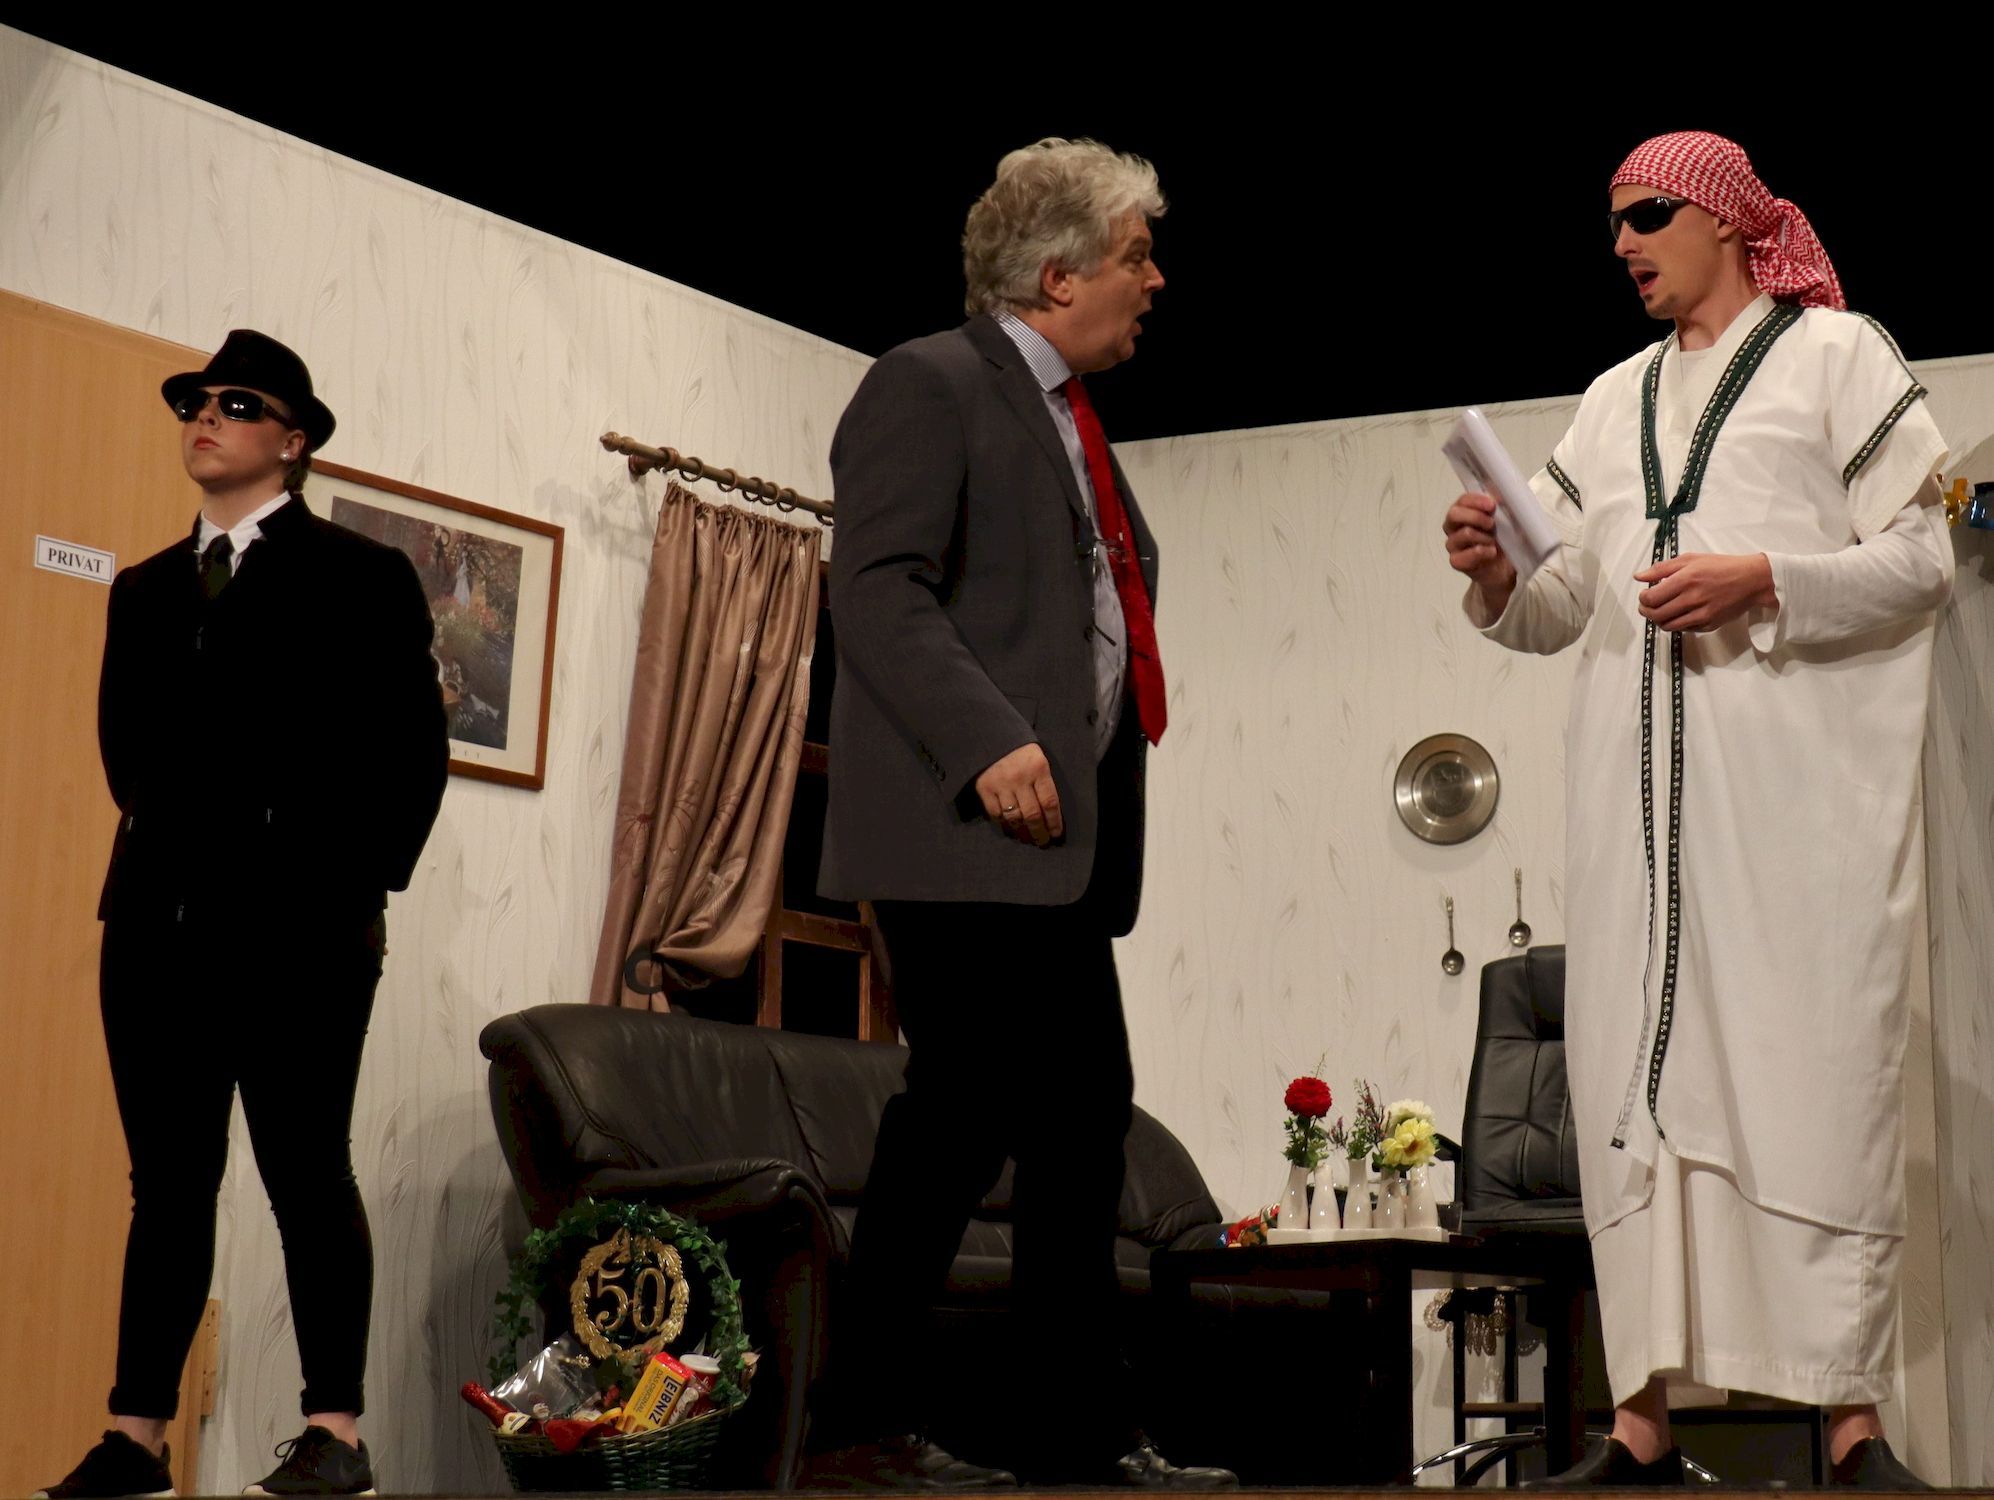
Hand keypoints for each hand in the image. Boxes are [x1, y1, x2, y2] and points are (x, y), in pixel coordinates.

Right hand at [973, 743, 1062, 846]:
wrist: (989, 734)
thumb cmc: (1019, 749)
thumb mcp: (1038, 759)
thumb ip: (1044, 782)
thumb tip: (1050, 813)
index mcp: (1038, 768)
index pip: (1050, 802)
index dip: (1054, 822)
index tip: (1056, 834)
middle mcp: (1020, 778)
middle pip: (1032, 814)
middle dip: (1039, 832)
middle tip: (1043, 842)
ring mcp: (1000, 784)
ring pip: (1014, 817)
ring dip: (1023, 832)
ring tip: (1028, 839)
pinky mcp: (984, 788)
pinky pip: (996, 814)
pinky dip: (1005, 825)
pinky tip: (1011, 829)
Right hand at [1442, 491, 1516, 611]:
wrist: (1505, 570)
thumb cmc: (1504, 543)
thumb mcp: (1508, 522)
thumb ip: (1503, 508)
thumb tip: (1502, 494)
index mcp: (1465, 514)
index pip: (1462, 501)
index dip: (1475, 500)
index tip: (1492, 505)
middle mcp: (1454, 528)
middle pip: (1453, 514)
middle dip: (1475, 516)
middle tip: (1491, 524)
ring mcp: (1453, 545)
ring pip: (1462, 534)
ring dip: (1482, 536)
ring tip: (1494, 542)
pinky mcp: (1456, 562)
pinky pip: (1463, 555)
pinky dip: (1480, 552)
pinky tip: (1491, 552)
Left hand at [1634, 552, 1775, 632]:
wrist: (1752, 580)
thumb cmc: (1721, 566)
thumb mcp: (1691, 559)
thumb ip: (1662, 568)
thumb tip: (1638, 576)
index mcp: (1686, 579)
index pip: (1651, 598)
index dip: (1643, 599)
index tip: (1645, 595)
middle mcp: (1693, 599)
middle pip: (1656, 615)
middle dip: (1645, 611)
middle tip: (1646, 606)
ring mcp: (1702, 614)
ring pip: (1668, 626)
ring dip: (1659, 620)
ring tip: (1660, 611)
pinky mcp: (1709, 625)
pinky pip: (1684, 629)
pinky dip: (1676, 624)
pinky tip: (1679, 614)